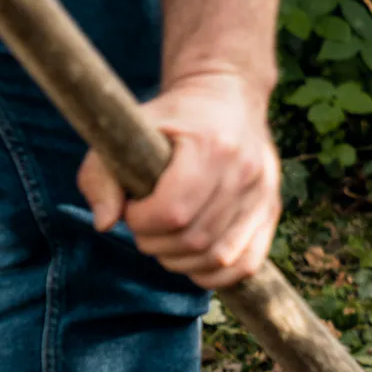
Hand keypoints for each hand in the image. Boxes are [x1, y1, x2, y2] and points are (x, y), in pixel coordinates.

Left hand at [78, 72, 281, 289]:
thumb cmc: (172, 117)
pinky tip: (193, 259)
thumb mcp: (129, 131)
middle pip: (194, 239)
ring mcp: (263, 195)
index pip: (173, 211)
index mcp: (212, 146)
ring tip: (165, 241)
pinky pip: (245, 265)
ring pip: (218, 258)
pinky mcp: (271, 212)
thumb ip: (101, 174)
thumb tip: (105, 225)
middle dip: (156, 244)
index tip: (132, 209)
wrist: (227, 97)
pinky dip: (215, 274)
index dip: (142, 221)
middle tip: (145, 227)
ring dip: (181, 261)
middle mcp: (245, 172)